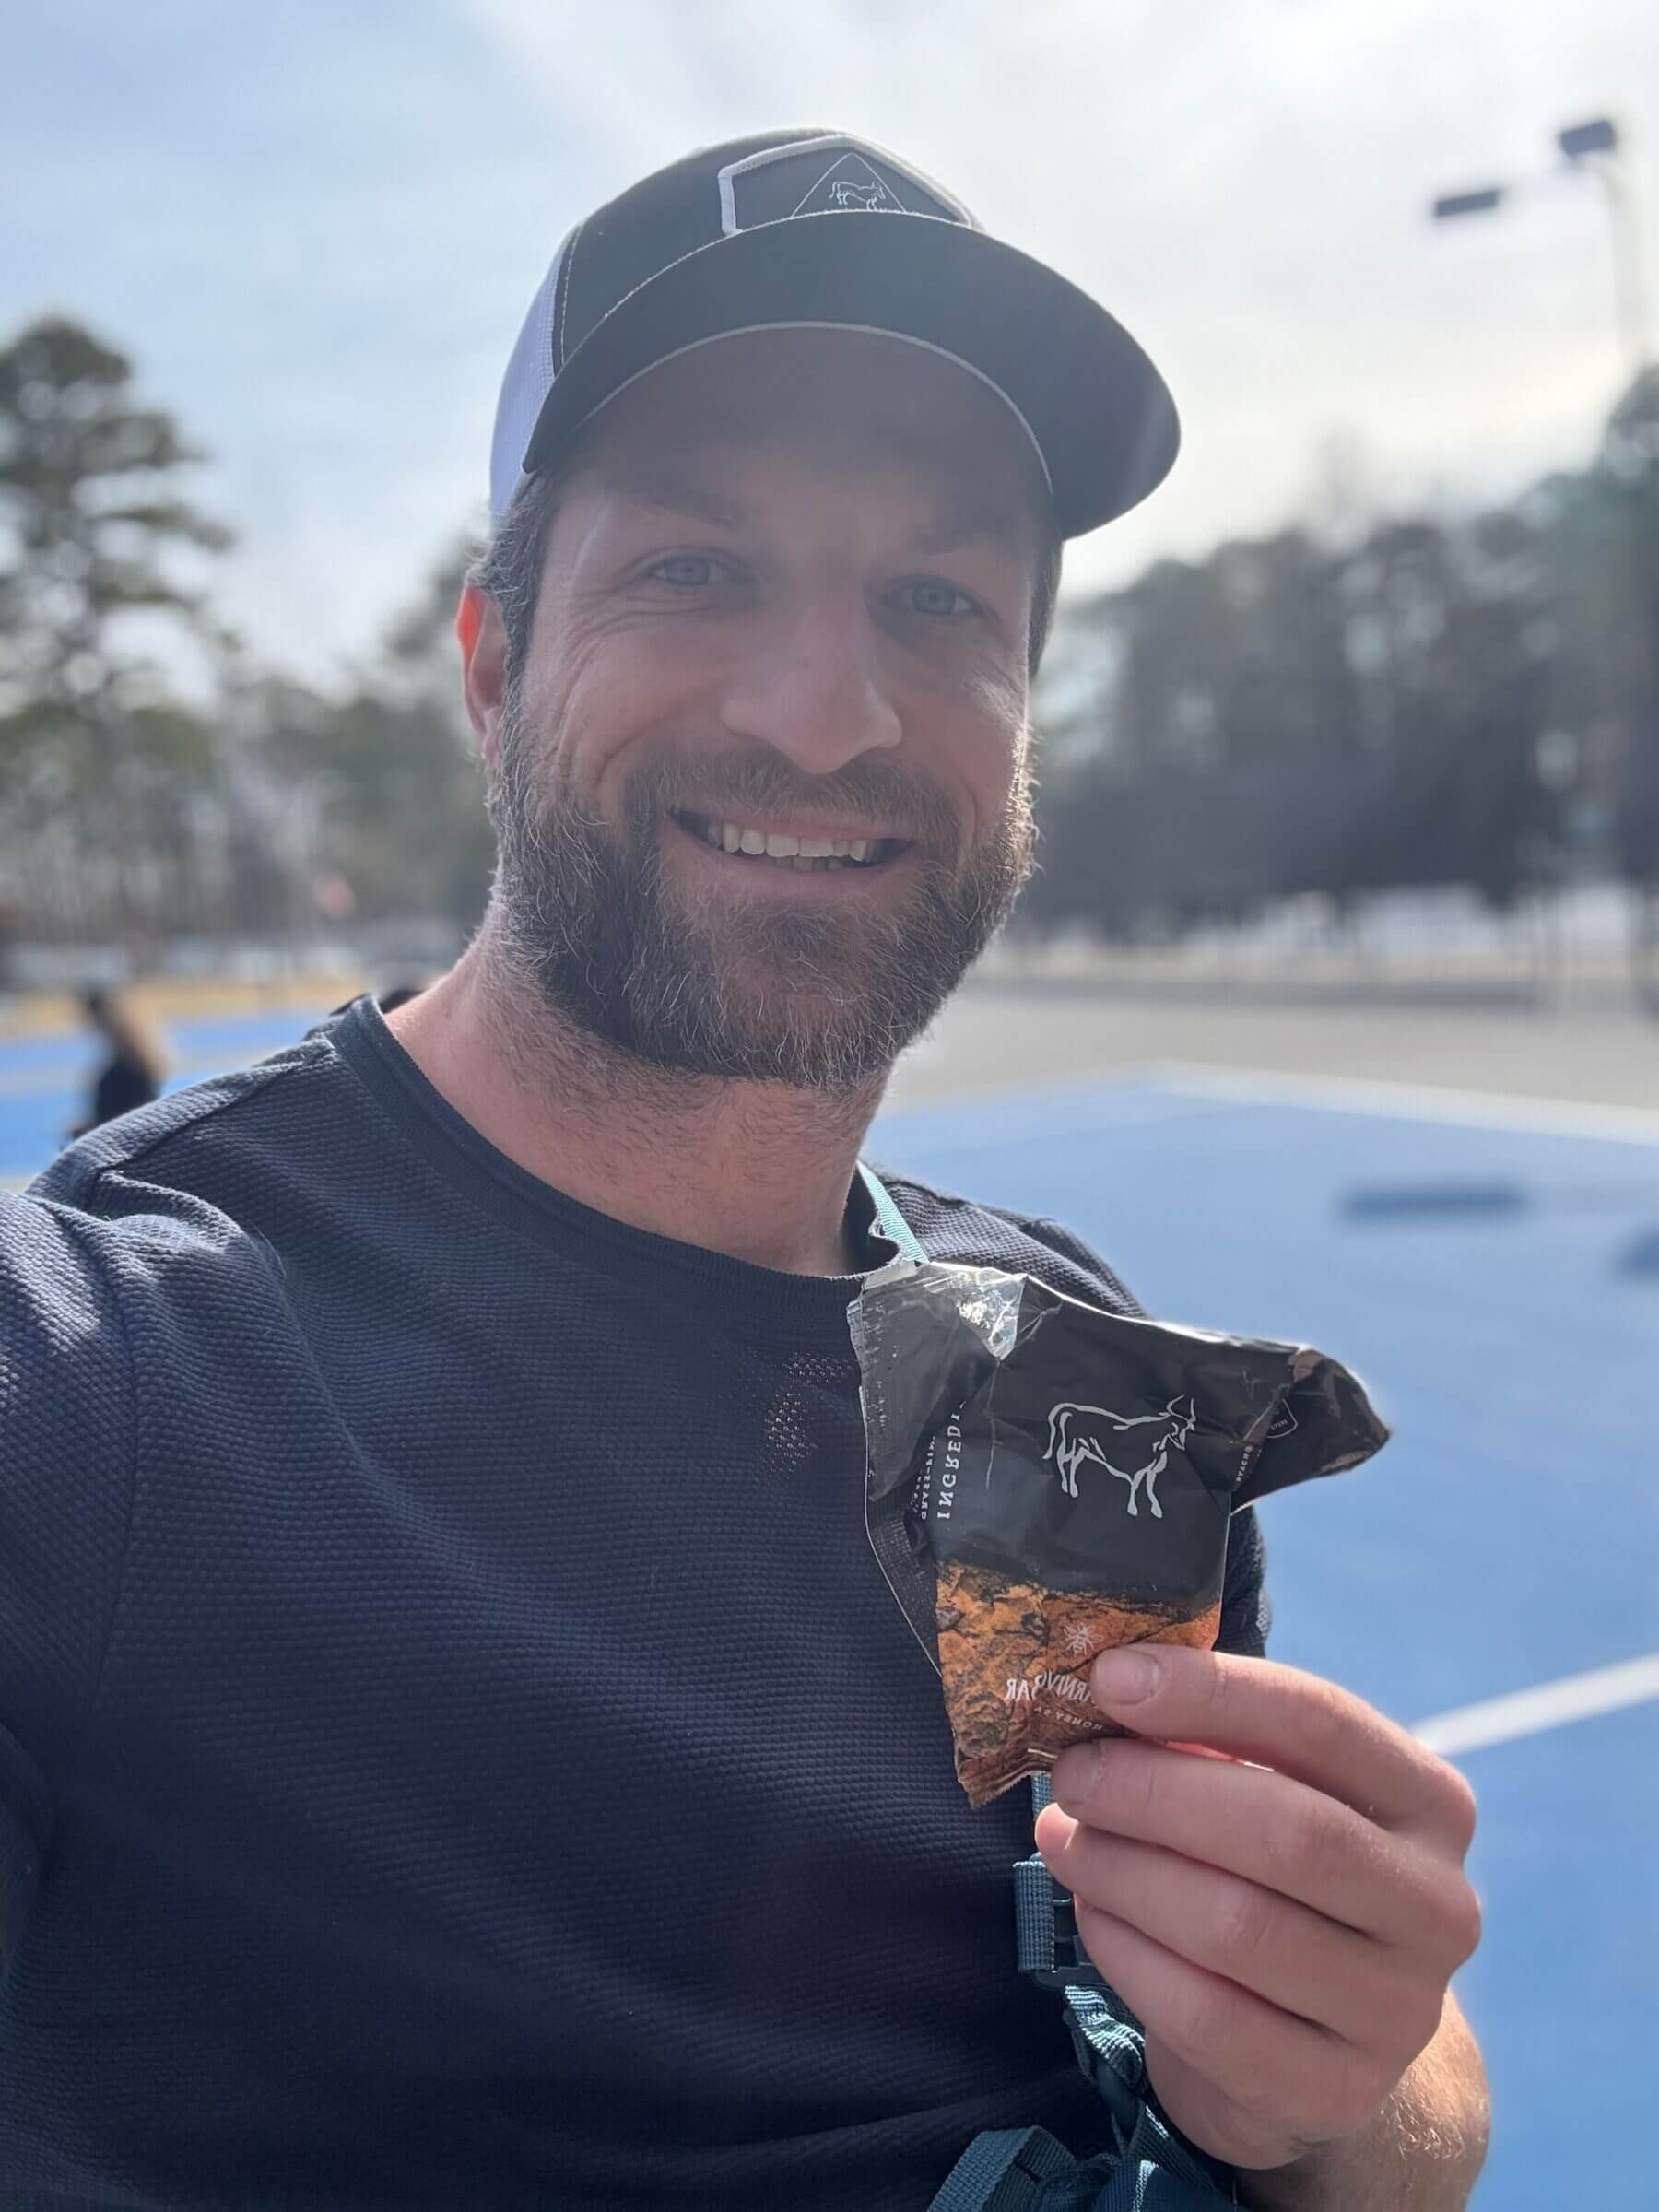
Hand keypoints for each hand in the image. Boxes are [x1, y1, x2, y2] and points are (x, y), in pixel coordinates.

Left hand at [1037, 1646, 1480, 2177]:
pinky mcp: (1336, 2093)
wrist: (1318, 2043)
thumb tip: (1108, 1686)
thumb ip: (1210, 1737)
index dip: (1210, 1692)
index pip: (1321, 1722)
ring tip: (1064, 1840)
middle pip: (1285, 1830)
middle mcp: (1439, 1906)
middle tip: (1071, 1774)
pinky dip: (1129, 1955)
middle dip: (1154, 1792)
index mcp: (1430, 1802)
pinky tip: (1093, 1914)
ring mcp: (1399, 2011)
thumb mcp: (1268, 1791)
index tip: (1109, 1678)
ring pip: (1240, 1926)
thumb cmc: (1277, 1878)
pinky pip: (1208, 2017)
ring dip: (1126, 1871)